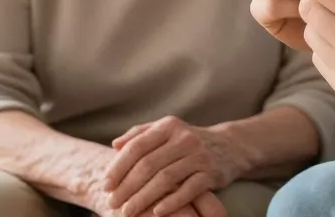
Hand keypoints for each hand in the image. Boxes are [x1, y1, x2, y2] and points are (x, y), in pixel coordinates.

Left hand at [102, 116, 242, 216]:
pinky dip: (172, 202)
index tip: (105, 185)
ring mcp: (199, 155)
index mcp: (169, 126)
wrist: (230, 145)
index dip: (118, 167)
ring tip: (127, 212)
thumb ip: (140, 134)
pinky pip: (189, 189)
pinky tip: (156, 212)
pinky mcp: (211, 173)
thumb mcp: (167, 130)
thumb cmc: (188, 140)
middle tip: (111, 203)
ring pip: (166, 179)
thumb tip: (115, 145)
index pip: (137, 147)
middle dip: (127, 187)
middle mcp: (184, 138)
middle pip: (149, 164)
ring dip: (143, 197)